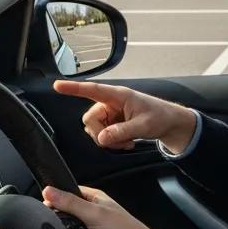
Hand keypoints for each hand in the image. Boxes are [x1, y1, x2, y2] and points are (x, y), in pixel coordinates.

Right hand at [42, 184, 159, 228]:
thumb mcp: (95, 213)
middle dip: (57, 217)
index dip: (55, 196)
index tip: (42, 203)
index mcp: (94, 199)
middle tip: (45, 223)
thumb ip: (70, 203)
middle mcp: (92, 213)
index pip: (68, 192)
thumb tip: (47, 190)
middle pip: (66, 212)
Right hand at [53, 79, 196, 153]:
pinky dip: (113, 142)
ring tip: (127, 141)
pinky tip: (126, 142)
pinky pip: (102, 136)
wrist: (169, 124)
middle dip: (102, 134)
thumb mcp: (144, 125)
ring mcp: (110, 114)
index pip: (92, 90)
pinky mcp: (112, 124)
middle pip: (90, 119)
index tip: (57, 86)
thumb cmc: (159, 117)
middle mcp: (110, 103)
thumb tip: (102, 139)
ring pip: (95, 130)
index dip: (74, 88)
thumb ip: (122, 132)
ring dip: (109, 140)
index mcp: (118, 95)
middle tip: (120, 141)